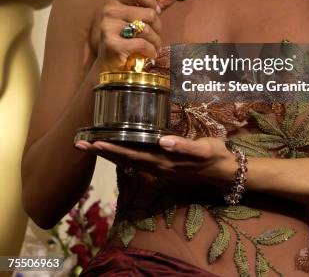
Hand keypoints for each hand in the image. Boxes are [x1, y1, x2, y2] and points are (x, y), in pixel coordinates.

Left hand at [75, 135, 235, 185]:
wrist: (224, 171)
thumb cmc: (213, 154)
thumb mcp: (203, 148)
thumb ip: (183, 146)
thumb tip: (163, 142)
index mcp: (163, 160)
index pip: (132, 154)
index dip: (113, 148)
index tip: (95, 142)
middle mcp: (157, 166)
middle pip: (125, 158)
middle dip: (103, 152)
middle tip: (80, 144)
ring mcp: (159, 169)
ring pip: (129, 161)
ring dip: (110, 155)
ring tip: (91, 147)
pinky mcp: (162, 167)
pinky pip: (138, 162)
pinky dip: (124, 156)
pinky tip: (115, 152)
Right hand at [96, 0, 182, 69]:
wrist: (109, 63)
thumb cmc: (127, 35)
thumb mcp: (141, 15)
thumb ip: (159, 2)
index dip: (152, 1)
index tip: (155, 12)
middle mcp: (109, 10)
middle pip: (148, 13)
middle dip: (157, 27)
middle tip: (155, 36)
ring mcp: (108, 27)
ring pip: (146, 29)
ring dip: (155, 41)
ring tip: (153, 46)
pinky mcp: (112, 44)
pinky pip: (141, 44)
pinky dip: (150, 51)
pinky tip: (149, 54)